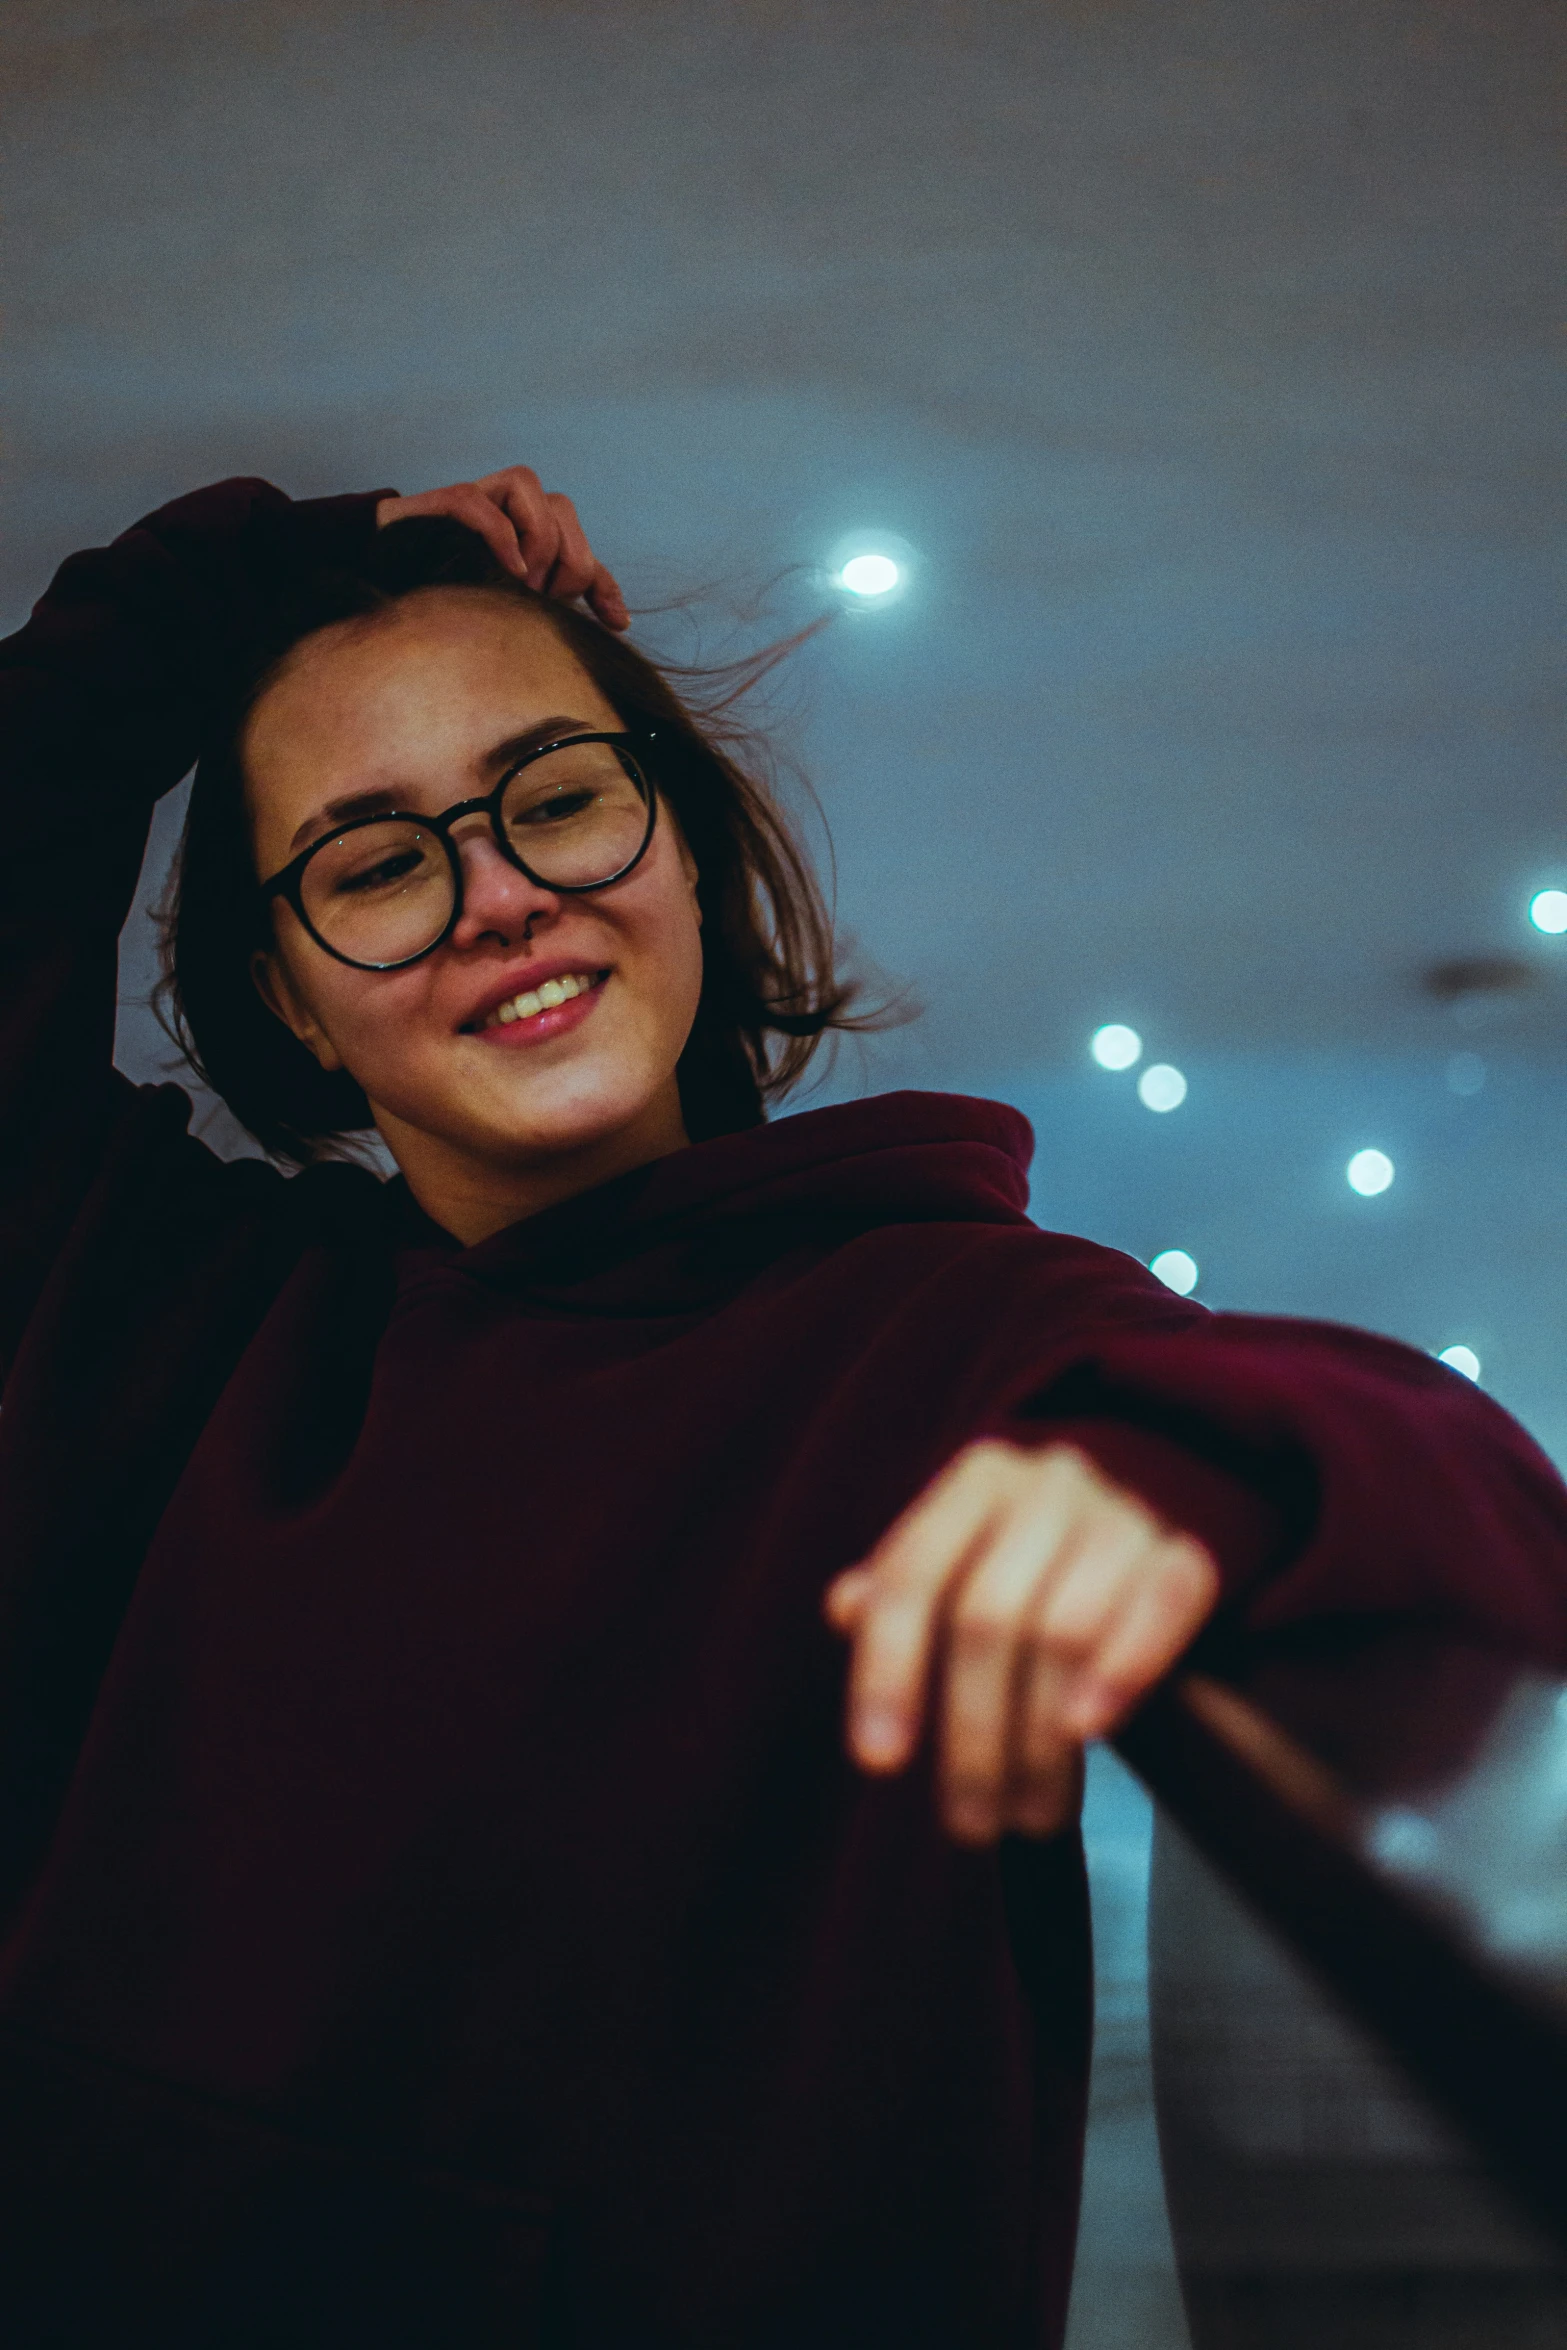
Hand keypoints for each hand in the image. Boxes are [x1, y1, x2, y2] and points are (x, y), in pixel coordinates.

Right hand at [375, 464, 628, 630]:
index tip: (616, 623)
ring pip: (528, 487)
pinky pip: (477, 501)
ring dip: (535, 539)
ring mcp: (474, 503)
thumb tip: (621, 625)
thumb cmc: (450, 610)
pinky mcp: (438, 505)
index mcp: (526, 542)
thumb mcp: (513, 618)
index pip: (579, 548)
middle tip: (542, 599)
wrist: (377, 596)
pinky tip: (506, 571)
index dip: (601, 582)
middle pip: (562, 508)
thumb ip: (557, 613)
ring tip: (520, 583)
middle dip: (565, 561)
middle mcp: (505, 514)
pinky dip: (500, 534)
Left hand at [824, 1440, 1219, 1843]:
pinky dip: (1122, 1675)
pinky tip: (1087, 1738)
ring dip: (1040, 1742)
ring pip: (1066, 1632)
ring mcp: (1123, 1515)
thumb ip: (897, 1593)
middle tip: (968, 1822)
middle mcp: (1048, 1484)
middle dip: (972, 1735)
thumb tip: (845, 1606)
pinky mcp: (1185, 1555)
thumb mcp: (953, 1567)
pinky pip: (1157, 1615)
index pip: (913, 1577)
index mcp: (976, 1481)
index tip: (878, 1762)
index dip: (887, 1672)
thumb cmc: (1020, 1566)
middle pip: (989, 1618)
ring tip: (1027, 1814)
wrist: (1137, 1530)